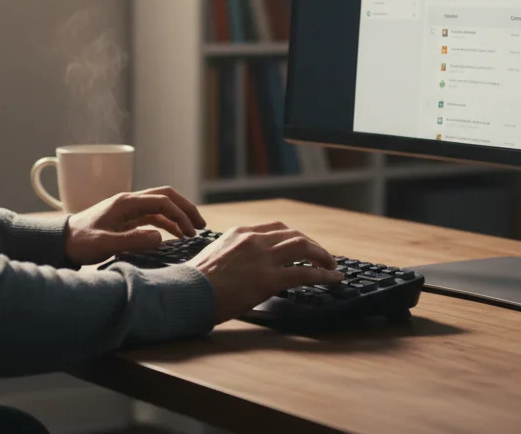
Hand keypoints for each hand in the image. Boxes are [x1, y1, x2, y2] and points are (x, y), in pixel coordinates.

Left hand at [64, 186, 207, 265]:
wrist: (60, 242)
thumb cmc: (79, 242)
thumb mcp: (104, 244)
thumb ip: (132, 241)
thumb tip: (161, 238)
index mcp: (126, 202)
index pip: (162, 201)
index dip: (180, 214)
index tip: (191, 232)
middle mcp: (129, 202)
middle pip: (165, 197)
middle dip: (185, 208)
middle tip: (201, 225)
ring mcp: (128, 210)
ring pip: (161, 207)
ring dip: (178, 217)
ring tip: (193, 233)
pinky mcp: (126, 219)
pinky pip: (153, 217)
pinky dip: (167, 224)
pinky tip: (175, 236)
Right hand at [186, 222, 341, 322]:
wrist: (187, 292)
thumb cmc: (196, 281)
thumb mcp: (215, 255)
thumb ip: (234, 253)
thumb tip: (246, 264)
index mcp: (240, 232)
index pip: (276, 228)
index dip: (294, 236)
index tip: (303, 244)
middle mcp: (254, 240)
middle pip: (294, 234)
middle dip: (312, 245)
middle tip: (323, 256)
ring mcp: (262, 258)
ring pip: (303, 248)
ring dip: (322, 255)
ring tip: (332, 265)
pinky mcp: (267, 279)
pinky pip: (304, 274)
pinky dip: (323, 274)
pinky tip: (333, 278)